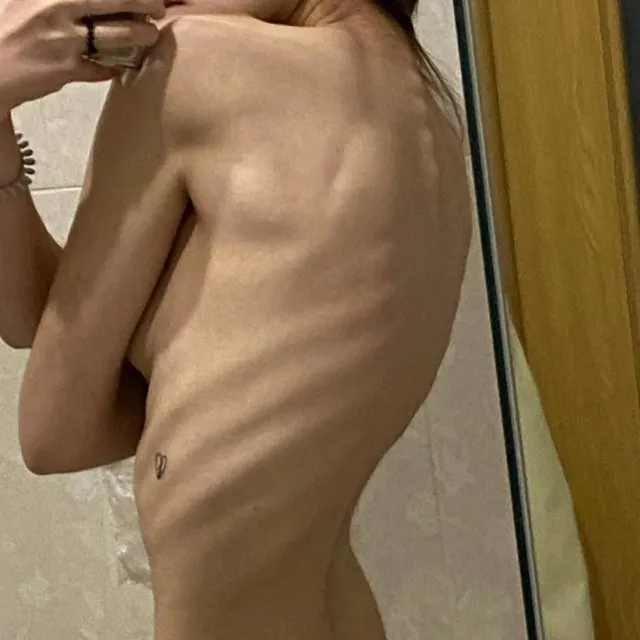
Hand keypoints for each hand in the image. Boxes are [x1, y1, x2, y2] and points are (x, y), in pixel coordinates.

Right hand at [0, 0, 165, 116]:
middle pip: (111, 1)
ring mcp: (63, 40)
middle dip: (141, 2)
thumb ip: (62, 2)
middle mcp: (56, 8)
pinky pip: (100, 68)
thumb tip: (88, 5)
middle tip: (157, 7)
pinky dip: (115, 66)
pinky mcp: (65, 69)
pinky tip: (125, 64)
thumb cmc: (6, 29)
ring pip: (113, 35)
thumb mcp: (27, 1)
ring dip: (138, 35)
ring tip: (150, 35)